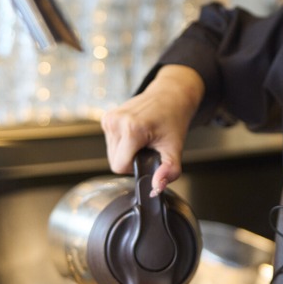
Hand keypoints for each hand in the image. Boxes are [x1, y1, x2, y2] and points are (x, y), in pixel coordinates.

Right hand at [101, 65, 205, 194]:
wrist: (170, 96)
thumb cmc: (173, 120)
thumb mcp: (175, 148)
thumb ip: (169, 170)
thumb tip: (157, 187)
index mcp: (131, 129)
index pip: (119, 166)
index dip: (134, 167)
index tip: (148, 156)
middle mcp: (116, 122)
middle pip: (114, 161)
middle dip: (131, 160)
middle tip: (147, 147)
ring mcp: (109, 118)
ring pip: (111, 153)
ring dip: (126, 151)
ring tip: (143, 138)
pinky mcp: (107, 118)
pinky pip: (111, 142)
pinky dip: (123, 143)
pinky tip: (136, 133)